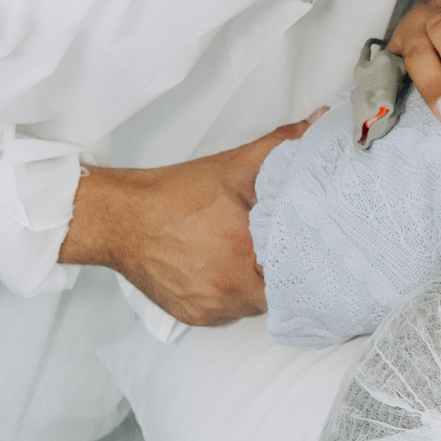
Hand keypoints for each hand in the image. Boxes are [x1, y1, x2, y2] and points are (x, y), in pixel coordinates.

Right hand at [59, 117, 318, 326]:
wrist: (119, 219)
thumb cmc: (174, 195)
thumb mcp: (234, 166)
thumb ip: (284, 144)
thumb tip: (321, 122)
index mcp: (245, 255)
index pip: (298, 271)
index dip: (306, 256)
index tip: (308, 241)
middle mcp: (229, 292)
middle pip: (278, 290)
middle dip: (281, 269)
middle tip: (279, 243)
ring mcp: (211, 309)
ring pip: (253, 304)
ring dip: (256, 283)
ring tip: (248, 254)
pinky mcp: (194, 317)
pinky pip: (227, 311)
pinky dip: (231, 294)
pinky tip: (224, 268)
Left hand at [387, 0, 440, 122]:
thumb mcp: (431, 53)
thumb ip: (429, 82)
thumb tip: (435, 123)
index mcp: (403, 47)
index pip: (398, 75)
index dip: (406, 100)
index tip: (425, 124)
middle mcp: (416, 26)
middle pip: (420, 55)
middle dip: (435, 85)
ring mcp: (439, 7)